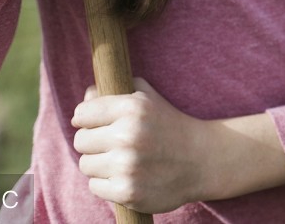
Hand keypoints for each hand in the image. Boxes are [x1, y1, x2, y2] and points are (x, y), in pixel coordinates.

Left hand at [72, 78, 208, 213]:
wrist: (203, 160)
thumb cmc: (169, 125)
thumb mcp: (148, 99)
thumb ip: (115, 92)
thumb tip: (85, 97)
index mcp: (132, 107)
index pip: (81, 113)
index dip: (89, 119)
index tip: (101, 124)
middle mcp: (128, 135)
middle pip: (80, 141)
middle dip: (94, 143)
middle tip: (115, 144)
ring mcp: (127, 166)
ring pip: (86, 165)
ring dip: (100, 164)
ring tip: (124, 161)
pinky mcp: (127, 192)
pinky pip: (94, 187)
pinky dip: (107, 184)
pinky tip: (127, 176)